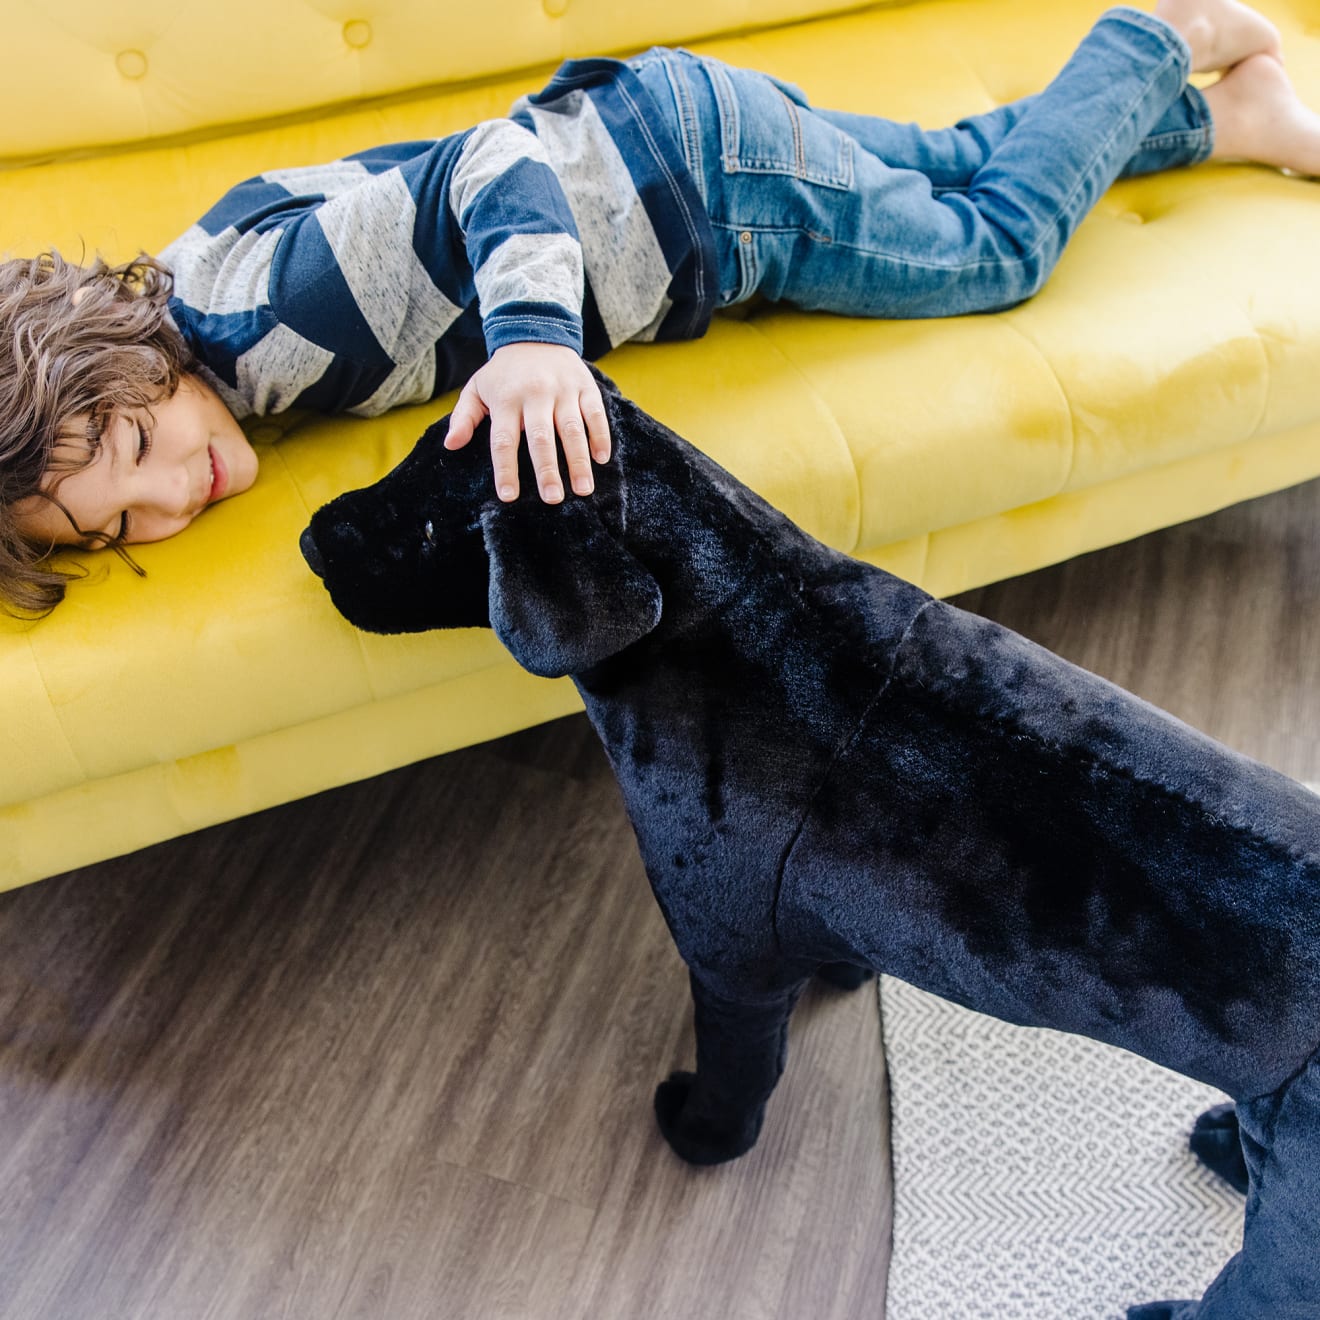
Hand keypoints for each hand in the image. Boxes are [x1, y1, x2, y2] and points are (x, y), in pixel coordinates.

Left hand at [443, 343, 610, 502]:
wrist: (535, 331)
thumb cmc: (503, 373)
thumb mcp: (476, 388)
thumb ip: (464, 417)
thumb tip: (450, 445)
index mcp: (506, 399)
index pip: (504, 440)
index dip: (505, 469)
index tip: (508, 496)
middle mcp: (535, 394)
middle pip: (541, 438)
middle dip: (547, 470)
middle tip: (553, 499)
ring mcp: (562, 389)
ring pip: (572, 429)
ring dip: (578, 461)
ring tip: (583, 489)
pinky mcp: (584, 386)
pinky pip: (595, 413)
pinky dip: (600, 436)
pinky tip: (601, 458)